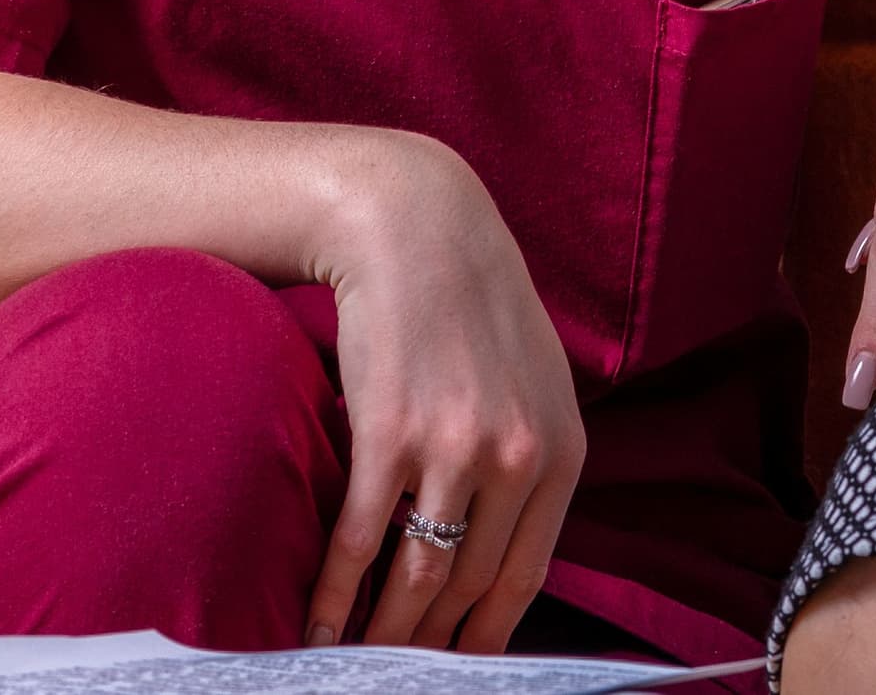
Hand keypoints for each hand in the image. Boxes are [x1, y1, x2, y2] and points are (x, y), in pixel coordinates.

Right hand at [303, 134, 585, 650]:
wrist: (417, 226)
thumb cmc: (472, 306)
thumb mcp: (533, 381)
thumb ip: (529, 459)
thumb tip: (497, 548)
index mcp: (562, 452)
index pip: (522, 579)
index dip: (484, 640)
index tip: (455, 672)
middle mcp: (518, 459)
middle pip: (466, 588)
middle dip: (427, 647)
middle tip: (392, 676)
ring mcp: (455, 449)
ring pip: (415, 578)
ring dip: (380, 634)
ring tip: (351, 663)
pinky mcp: (390, 435)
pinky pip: (360, 542)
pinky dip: (332, 596)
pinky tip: (314, 626)